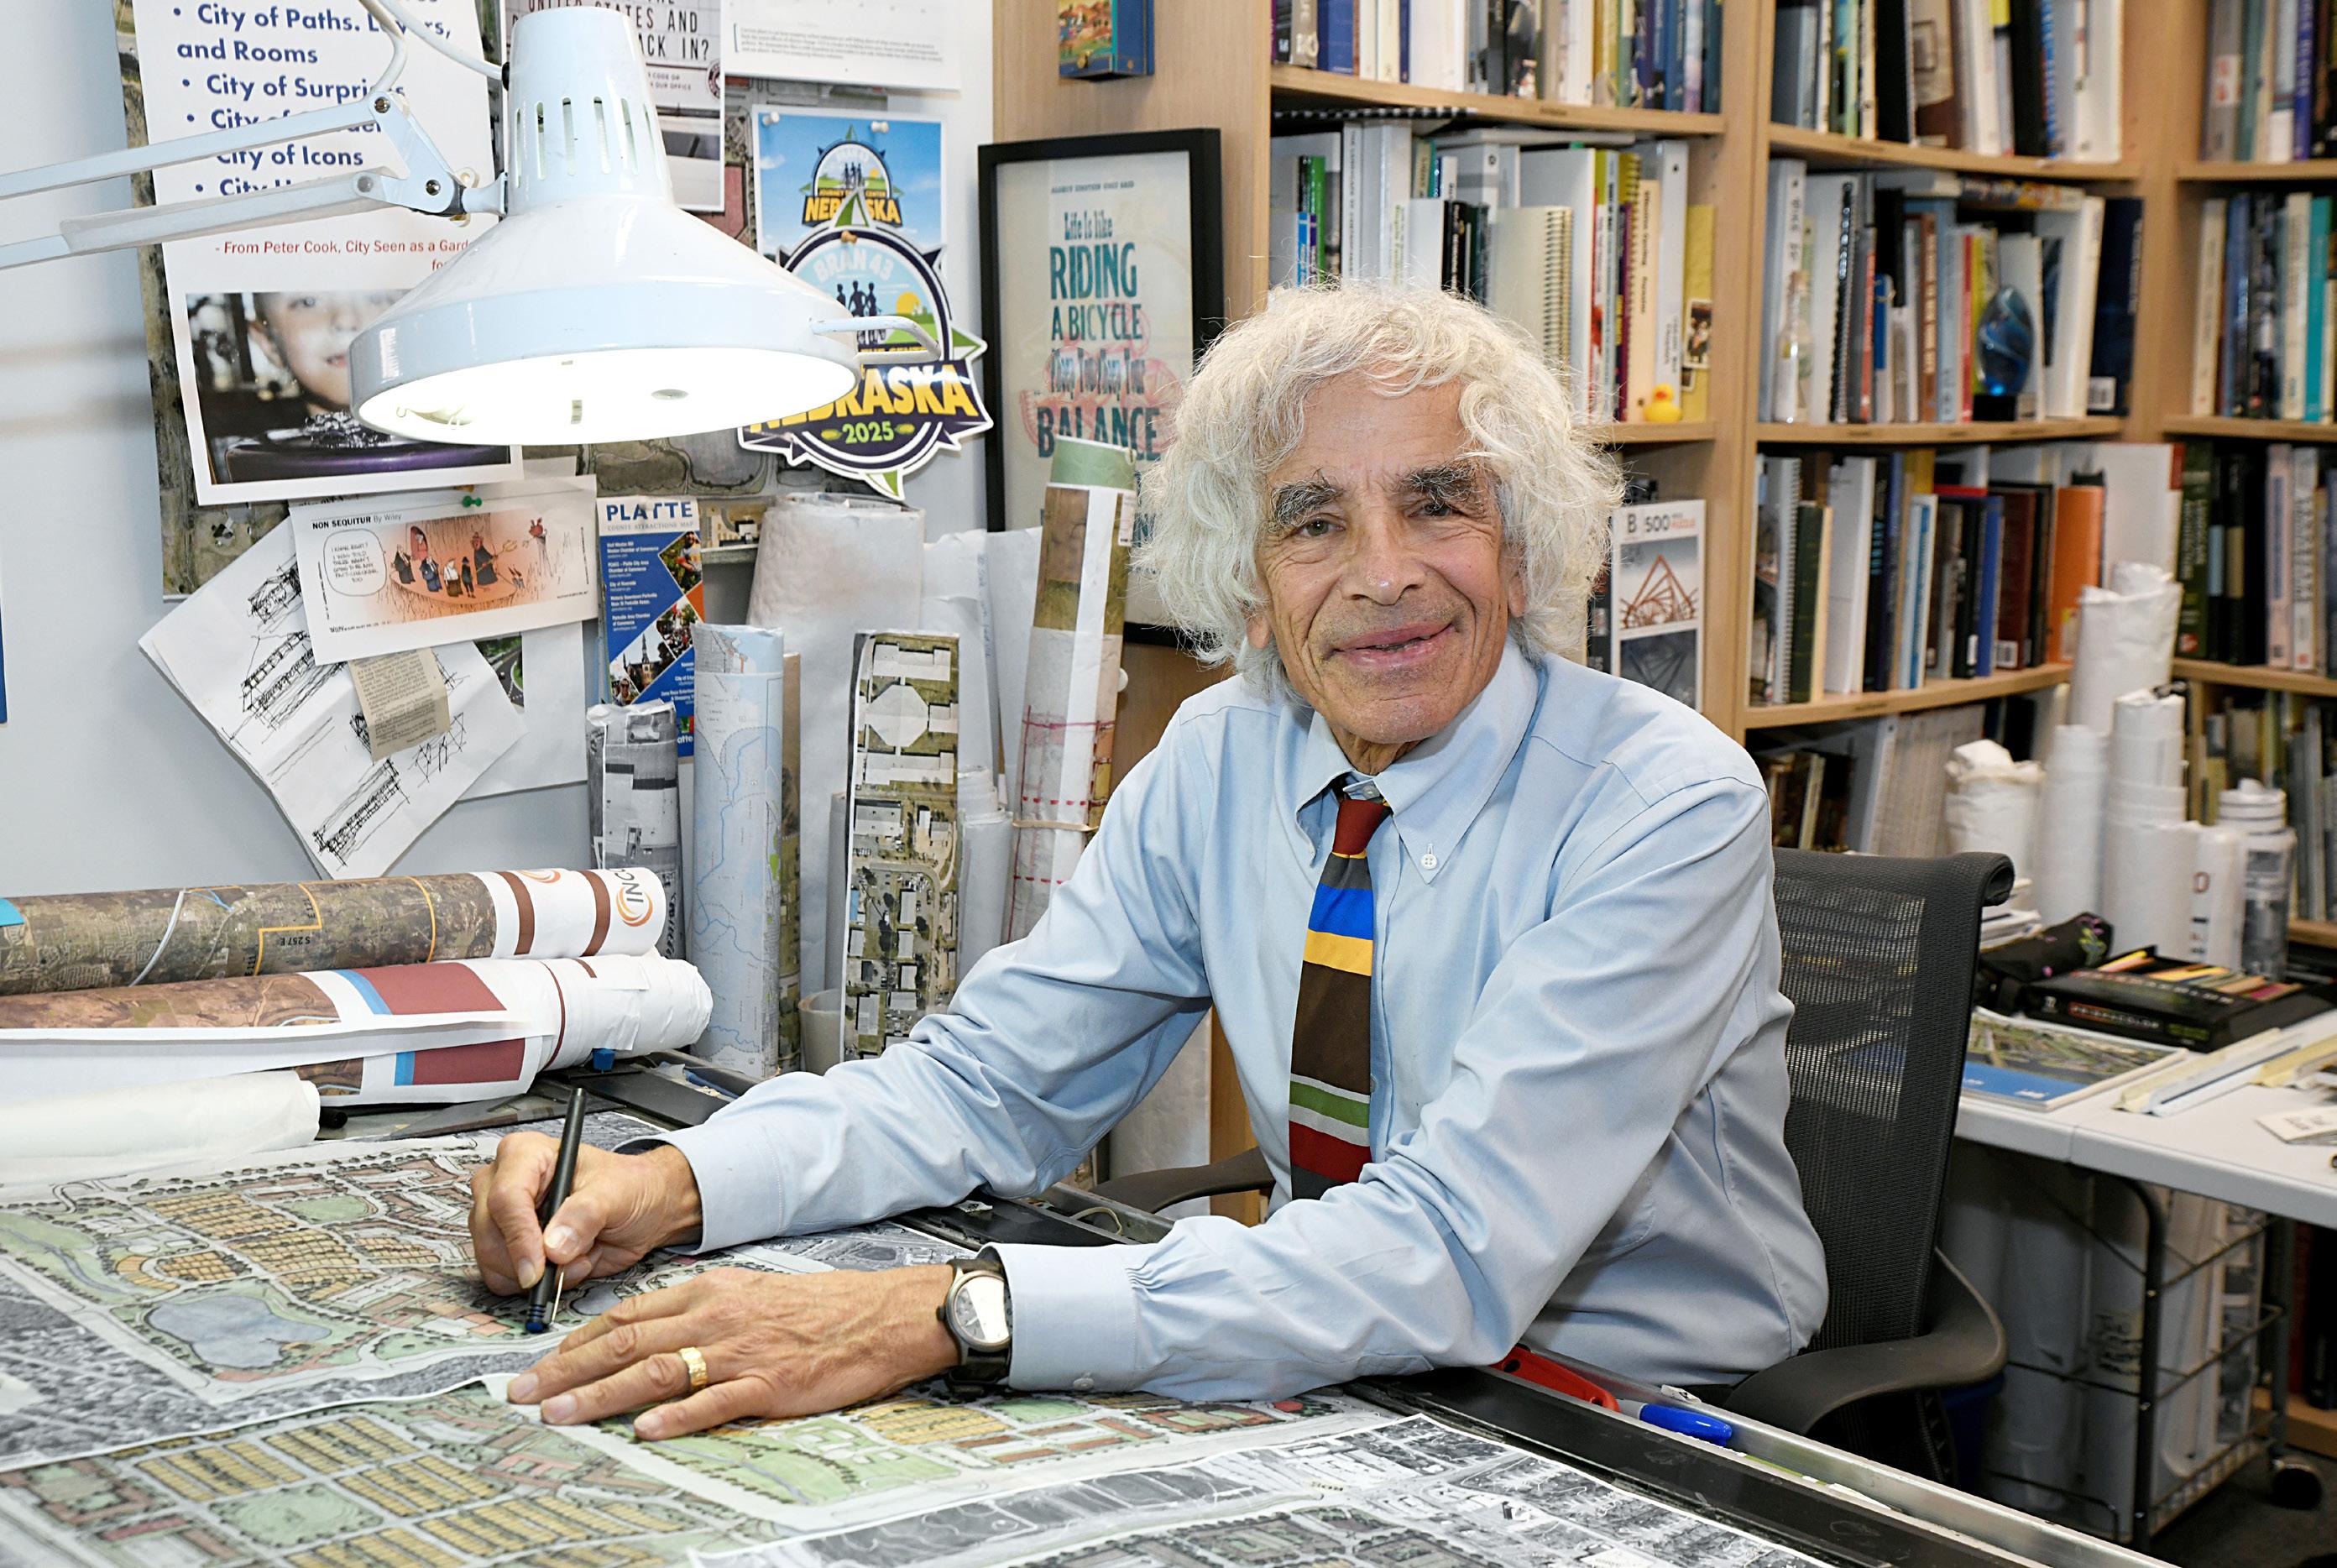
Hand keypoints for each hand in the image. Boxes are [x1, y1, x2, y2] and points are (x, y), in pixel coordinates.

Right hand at [468, 1134, 702, 1295]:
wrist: (641, 1209)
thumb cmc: (628, 1187)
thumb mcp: (616, 1193)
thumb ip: (585, 1215)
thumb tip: (552, 1247)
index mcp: (525, 1154)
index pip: (506, 1197)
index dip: (519, 1236)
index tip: (538, 1267)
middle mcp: (503, 1183)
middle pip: (489, 1233)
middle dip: (529, 1260)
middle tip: (571, 1262)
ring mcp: (501, 1218)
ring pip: (492, 1261)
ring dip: (538, 1274)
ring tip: (579, 1256)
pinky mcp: (506, 1247)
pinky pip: (503, 1279)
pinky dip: (536, 1284)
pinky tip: (565, 1266)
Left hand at [506, 1264, 960, 1437]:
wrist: (878, 1316)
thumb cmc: (817, 1309)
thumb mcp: (748, 1293)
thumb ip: (696, 1311)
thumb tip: (644, 1334)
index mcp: (708, 1292)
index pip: (626, 1316)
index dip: (576, 1341)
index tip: (539, 1363)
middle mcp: (716, 1317)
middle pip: (626, 1343)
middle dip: (566, 1370)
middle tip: (522, 1393)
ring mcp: (741, 1351)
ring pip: (656, 1371)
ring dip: (601, 1395)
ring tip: (561, 1414)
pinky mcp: (769, 1383)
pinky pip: (713, 1401)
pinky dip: (675, 1416)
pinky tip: (644, 1430)